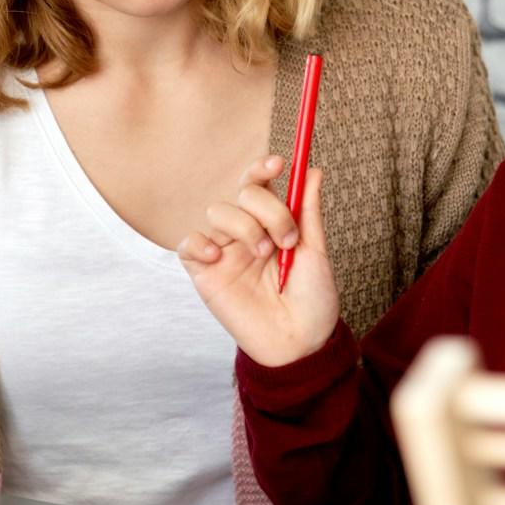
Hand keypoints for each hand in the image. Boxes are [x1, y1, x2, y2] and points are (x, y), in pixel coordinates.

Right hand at [177, 155, 339, 367]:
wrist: (300, 342)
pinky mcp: (204, 273)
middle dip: (267, 208)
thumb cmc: (313, 301)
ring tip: (263, 256)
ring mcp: (224, 251)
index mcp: (271, 224)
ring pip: (218, 211)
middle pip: (242, 192)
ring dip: (245, 227)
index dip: (263, 168)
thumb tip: (313, 170)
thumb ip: (308, 211)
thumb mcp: (316, 252)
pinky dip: (200, 242)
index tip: (279, 163)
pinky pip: (188, 243)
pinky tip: (218, 256)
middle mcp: (246, 233)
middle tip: (286, 239)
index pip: (259, 185)